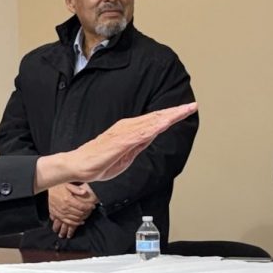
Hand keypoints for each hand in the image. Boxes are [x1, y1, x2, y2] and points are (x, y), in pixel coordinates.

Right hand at [33, 103, 197, 191]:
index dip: (171, 115)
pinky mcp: (119, 141)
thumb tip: (153, 135)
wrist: (80, 166)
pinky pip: (140, 134)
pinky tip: (164, 124)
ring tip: (184, 110)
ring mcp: (124, 133)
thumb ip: (139, 144)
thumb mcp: (127, 155)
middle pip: (156, 117)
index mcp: (130, 131)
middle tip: (193, 105)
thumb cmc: (100, 162)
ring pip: (151, 122)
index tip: (186, 110)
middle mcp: (128, 127)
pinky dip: (154, 128)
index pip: (155, 121)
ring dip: (169, 116)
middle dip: (175, 112)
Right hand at [49, 183, 97, 237]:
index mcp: (68, 199)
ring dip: (82, 218)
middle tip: (90, 210)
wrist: (48, 189)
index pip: (82, 206)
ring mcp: (60, 212)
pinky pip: (67, 222)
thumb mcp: (68, 184)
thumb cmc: (59, 186)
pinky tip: (80, 222)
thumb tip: (84, 192)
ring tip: (86, 215)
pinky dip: (75, 223)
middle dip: (87, 212)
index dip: (89, 207)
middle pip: (79, 213)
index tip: (93, 206)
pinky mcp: (57, 215)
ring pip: (74, 219)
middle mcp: (64, 207)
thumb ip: (76, 189)